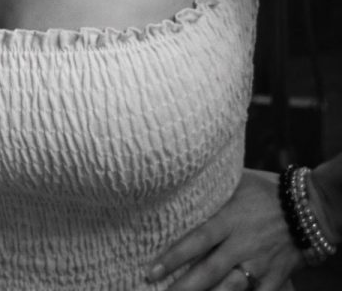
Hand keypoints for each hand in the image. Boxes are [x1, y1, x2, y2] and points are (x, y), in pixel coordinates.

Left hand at [146, 169, 301, 289]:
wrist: (308, 207)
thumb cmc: (265, 190)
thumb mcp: (236, 182)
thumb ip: (211, 189)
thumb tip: (178, 179)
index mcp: (230, 219)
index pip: (197, 240)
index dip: (173, 257)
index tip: (151, 271)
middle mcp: (243, 244)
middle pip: (209, 271)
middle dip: (183, 287)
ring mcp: (260, 265)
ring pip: (230, 289)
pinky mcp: (275, 278)